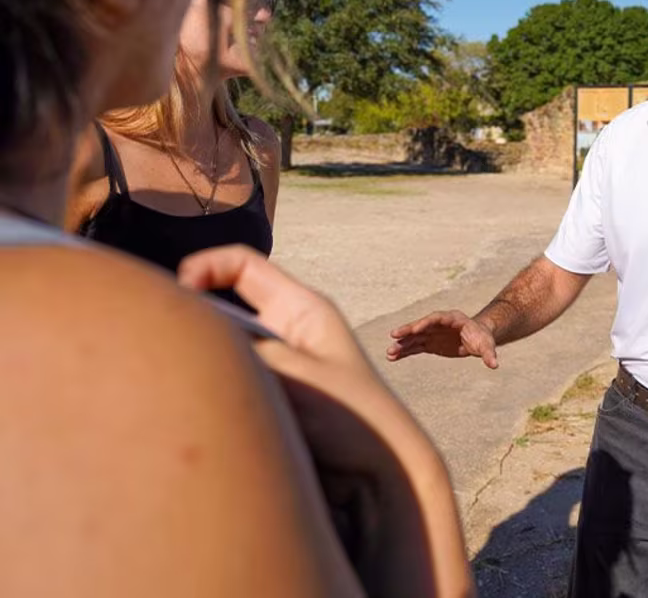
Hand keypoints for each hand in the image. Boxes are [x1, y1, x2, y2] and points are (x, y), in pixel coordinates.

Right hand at [177, 245, 401, 470]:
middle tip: (168, 351)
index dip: (204, 268)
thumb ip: (247, 352)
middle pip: (223, 309)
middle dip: (194, 324)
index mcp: (302, 309)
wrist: (385, 475)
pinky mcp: (270, 402)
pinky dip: (210, 393)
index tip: (178, 295)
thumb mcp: (298, 377)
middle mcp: (286, 333)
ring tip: (182, 387)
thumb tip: (197, 341)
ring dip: (202, 365)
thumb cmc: (357, 419)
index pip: (242, 266)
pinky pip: (230, 385)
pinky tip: (197, 413)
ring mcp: (277, 368)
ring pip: (222, 352)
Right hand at [387, 310, 499, 368]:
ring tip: (389, 353)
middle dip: (408, 330)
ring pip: (415, 338)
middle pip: (421, 326)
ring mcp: (433, 333)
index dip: (425, 323)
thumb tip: (494, 365)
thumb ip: (488, 354)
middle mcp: (439, 324)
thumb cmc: (483, 338)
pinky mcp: (430, 343)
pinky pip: (415, 347)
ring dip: (402, 344)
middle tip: (394, 336)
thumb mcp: (487, 345)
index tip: (415, 329)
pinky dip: (405, 352)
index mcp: (452, 319)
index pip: (436, 318)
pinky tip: (393, 357)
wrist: (478, 338)